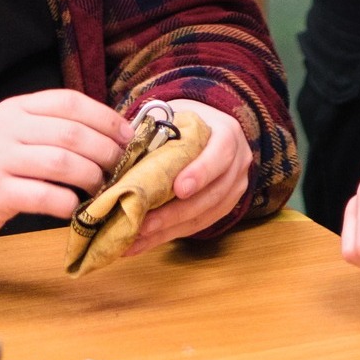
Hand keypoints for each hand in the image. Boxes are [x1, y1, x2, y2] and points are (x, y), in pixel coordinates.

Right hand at [0, 90, 131, 242]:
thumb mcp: (12, 129)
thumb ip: (50, 126)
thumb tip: (108, 133)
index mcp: (18, 108)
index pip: (69, 102)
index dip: (104, 117)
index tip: (128, 135)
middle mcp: (9, 129)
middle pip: (70, 133)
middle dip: (105, 150)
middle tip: (122, 165)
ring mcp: (0, 160)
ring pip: (60, 163)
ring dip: (90, 176)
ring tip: (103, 187)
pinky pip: (43, 196)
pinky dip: (67, 203)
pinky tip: (75, 208)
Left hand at [127, 99, 253, 253]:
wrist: (209, 129)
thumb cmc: (187, 121)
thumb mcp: (175, 115)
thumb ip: (155, 130)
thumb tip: (121, 149)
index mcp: (227, 134)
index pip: (220, 154)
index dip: (201, 173)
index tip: (179, 189)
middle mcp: (237, 164)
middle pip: (211, 195)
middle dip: (175, 213)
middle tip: (144, 224)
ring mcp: (233, 190)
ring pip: (203, 217)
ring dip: (167, 230)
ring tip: (135, 238)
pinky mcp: (223, 209)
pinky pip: (196, 227)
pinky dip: (167, 235)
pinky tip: (141, 243)